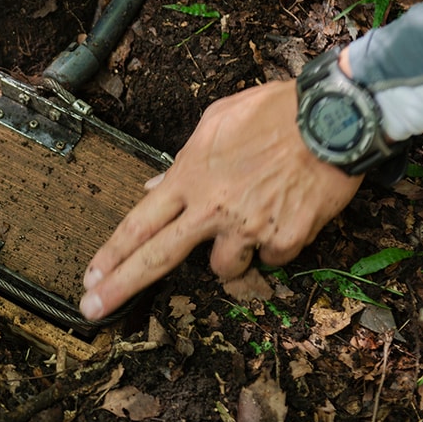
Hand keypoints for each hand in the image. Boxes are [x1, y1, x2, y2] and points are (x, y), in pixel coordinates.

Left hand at [79, 78, 361, 320]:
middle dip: (120, 286)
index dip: (113, 252)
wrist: (332, 117)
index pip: (141, 222)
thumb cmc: (273, 112)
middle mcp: (213, 208)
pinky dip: (277, 243)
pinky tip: (286, 212)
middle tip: (92, 309)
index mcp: (191, 176)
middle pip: (157, 257)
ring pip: (225, 268)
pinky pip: (273, 258)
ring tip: (254, 215)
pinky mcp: (286, 239)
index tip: (91, 276)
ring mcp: (249, 227)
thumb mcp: (216, 122)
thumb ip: (184, 158)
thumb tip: (156, 185)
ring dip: (233, 253)